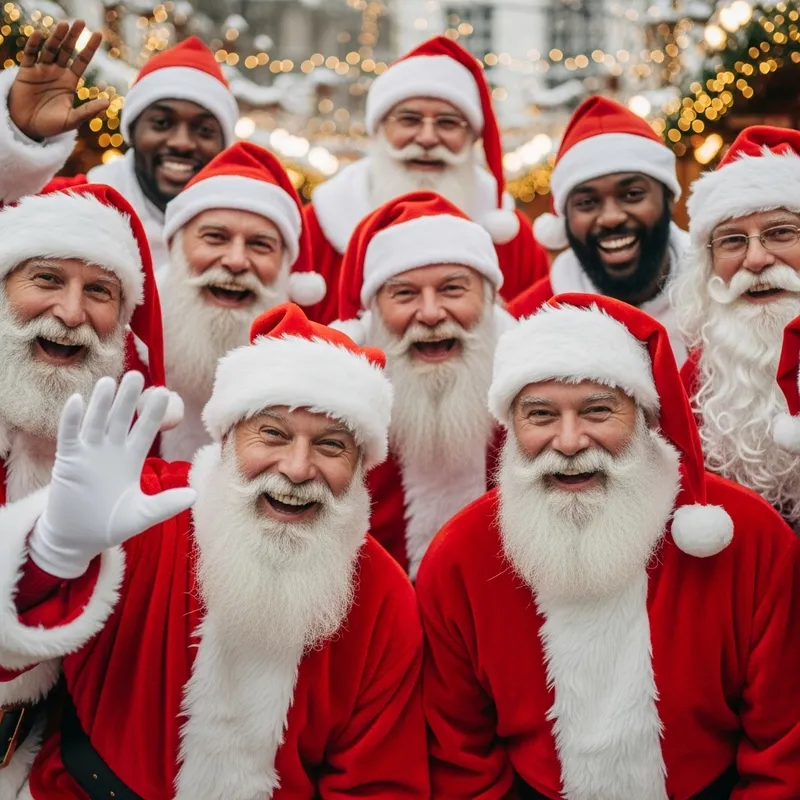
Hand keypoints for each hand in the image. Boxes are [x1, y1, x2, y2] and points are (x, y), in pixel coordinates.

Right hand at [8, 21, 108, 140]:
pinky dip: (34, 45)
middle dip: (73, 37)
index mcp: (69, 81)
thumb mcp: (72, 120)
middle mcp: (57, 72)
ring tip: (64, 25)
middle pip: (66, 50)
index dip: (89, 48)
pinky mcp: (26, 72)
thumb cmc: (51, 125)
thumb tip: (108, 102)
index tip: (99, 34)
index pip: (82, 61)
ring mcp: (41, 70)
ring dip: (56, 37)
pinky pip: (30, 55)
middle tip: (81, 22)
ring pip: (50, 49)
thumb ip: (88, 111)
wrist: (27, 128)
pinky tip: (40, 35)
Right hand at [28, 372, 196, 578]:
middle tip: (137, 375)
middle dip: (129, 398)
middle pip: (121, 419)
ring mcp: (89, 454)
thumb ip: (166, 504)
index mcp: (131, 459)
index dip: (153, 413)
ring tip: (109, 381)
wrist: (77, 538)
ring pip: (96, 422)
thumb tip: (195, 495)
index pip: (145, 430)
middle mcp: (111, 451)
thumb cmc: (111, 524)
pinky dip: (72, 419)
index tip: (165, 392)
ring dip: (101, 403)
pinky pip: (69, 436)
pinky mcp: (68, 461)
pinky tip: (77, 400)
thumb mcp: (142, 515)